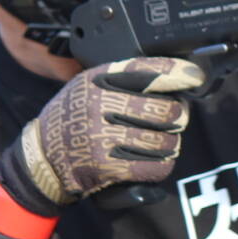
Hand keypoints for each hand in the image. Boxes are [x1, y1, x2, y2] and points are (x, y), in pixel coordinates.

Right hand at [7, 57, 207, 208]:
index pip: (148, 71)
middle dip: (178, 116)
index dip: (178, 73)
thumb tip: (174, 74)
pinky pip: (156, 167)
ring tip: (159, 141)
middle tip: (174, 118)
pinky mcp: (108, 167)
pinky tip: (153, 160)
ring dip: (170, 144)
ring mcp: (103, 137)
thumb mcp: (88, 85)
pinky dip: (161, 165)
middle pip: (166, 110)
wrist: (42, 159)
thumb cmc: (73, 118)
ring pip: (166, 141)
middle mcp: (101, 105)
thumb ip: (123, 78)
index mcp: (99, 80)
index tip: (195, 76)